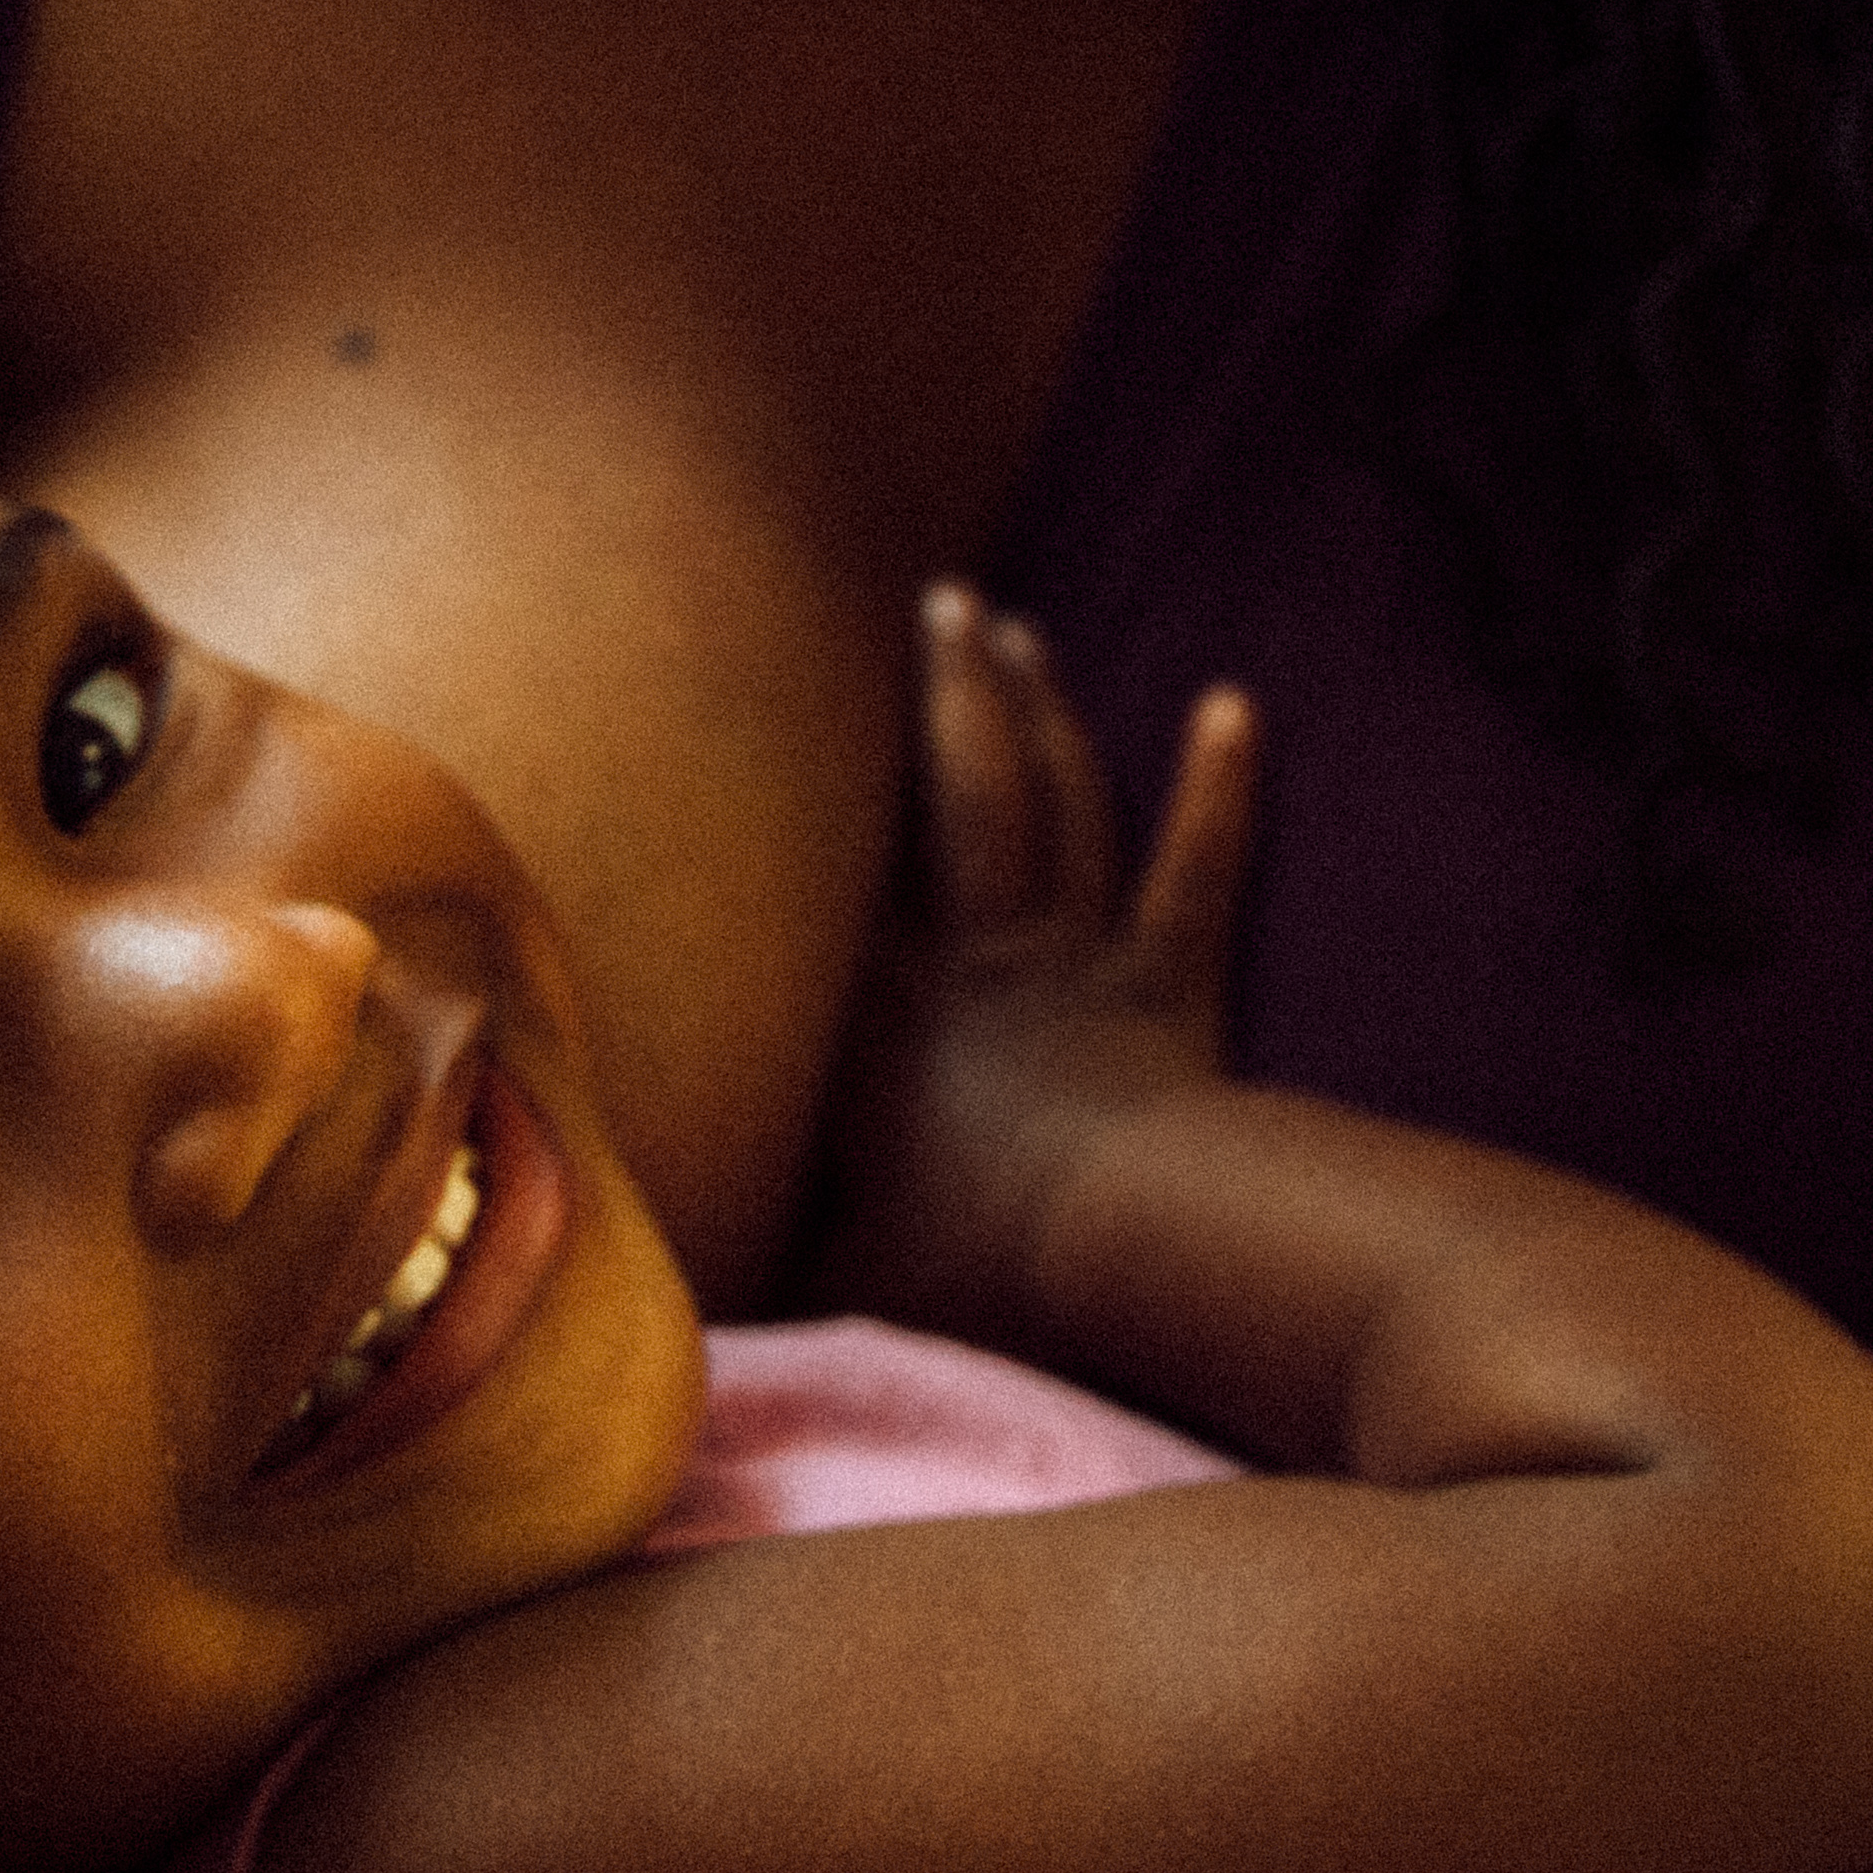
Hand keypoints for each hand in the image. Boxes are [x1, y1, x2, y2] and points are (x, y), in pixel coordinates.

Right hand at [814, 583, 1258, 1329]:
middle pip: (963, 793)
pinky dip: (1220, 789)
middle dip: (947, 689)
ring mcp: (1079, 964)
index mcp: (883, 1013)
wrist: (1097, 1258)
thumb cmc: (957, 1268)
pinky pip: (1197, 875)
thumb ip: (740, 1258)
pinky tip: (1235, 705)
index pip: (838, 878)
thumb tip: (638, 1273)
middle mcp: (978, 960)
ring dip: (1043, 711)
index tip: (772, 693)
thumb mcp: (820, 1268)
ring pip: (1061, 806)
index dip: (806, 782)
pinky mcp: (1172, 992)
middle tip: (938, 598)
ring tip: (1018, 631)